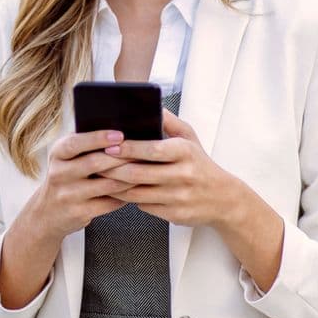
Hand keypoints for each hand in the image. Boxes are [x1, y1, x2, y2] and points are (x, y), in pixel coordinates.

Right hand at [0, 129, 133, 309]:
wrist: (47, 213)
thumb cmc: (65, 178)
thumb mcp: (66, 158)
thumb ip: (84, 144)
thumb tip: (120, 131)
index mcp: (57, 154)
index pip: (76, 143)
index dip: (98, 138)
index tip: (120, 134)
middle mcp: (59, 173)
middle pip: (94, 163)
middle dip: (121, 157)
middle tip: (143, 151)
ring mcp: (68, 195)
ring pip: (107, 184)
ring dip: (129, 177)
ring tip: (146, 169)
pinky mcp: (79, 212)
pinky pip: (109, 203)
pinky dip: (125, 195)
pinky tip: (135, 189)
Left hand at [98, 109, 241, 227]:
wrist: (224, 199)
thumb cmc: (199, 163)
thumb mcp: (190, 138)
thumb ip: (168, 120)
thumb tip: (149, 103)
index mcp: (185, 152)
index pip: (151, 149)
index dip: (127, 148)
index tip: (107, 145)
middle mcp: (183, 175)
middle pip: (138, 173)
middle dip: (112, 168)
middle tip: (94, 162)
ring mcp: (179, 197)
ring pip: (137, 193)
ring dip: (115, 186)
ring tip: (99, 177)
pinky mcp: (175, 214)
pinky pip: (144, 207)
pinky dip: (128, 199)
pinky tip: (115, 192)